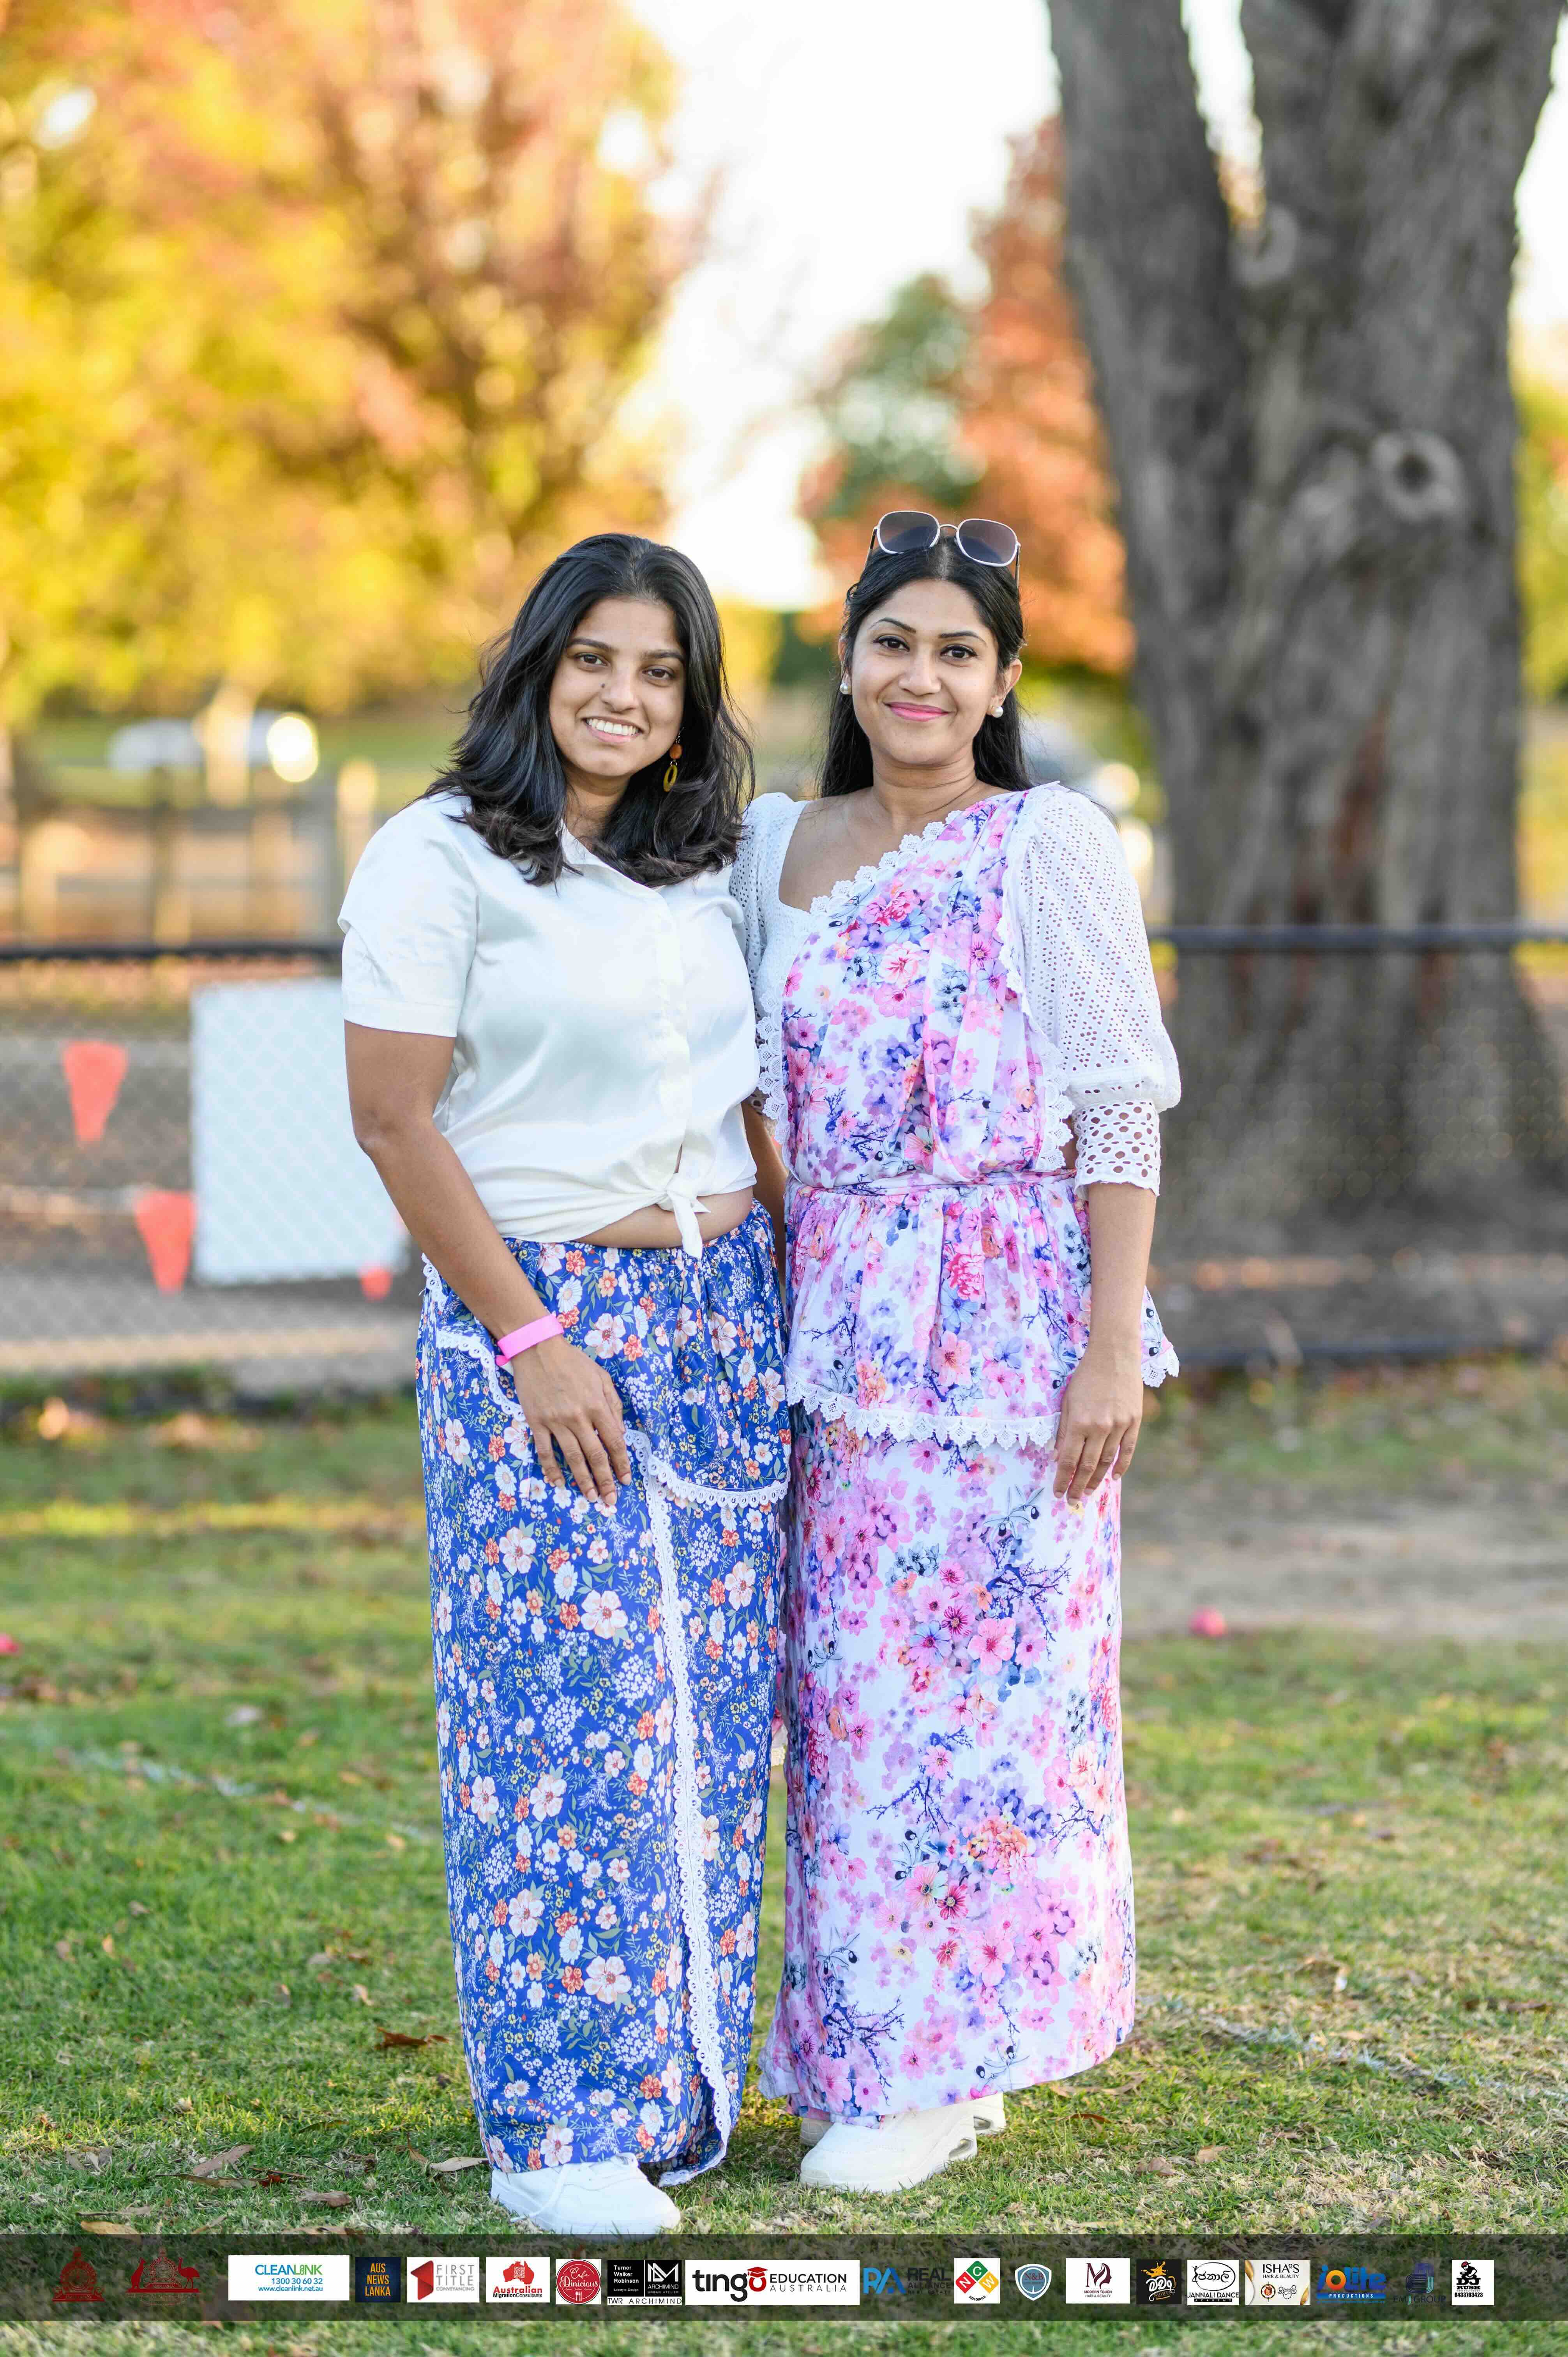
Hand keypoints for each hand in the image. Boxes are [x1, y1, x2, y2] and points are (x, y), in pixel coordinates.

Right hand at [508, 1337, 629, 1505]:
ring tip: (590, 1497)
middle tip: (610, 1500)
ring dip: (582, 1480)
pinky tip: (558, 1483)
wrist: (538, 1349)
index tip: (626, 1479)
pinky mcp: (537, 1422)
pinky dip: (551, 1469)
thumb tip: (620, 1433)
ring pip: (572, 1457)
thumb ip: (613, 1404)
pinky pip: (545, 1451)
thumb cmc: (573, 1362)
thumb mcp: (601, 1377)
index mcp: (597, 1405)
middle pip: (595, 1455)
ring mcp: (556, 1421)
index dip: (621, 1463)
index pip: (614, 1441)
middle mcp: (578, 1417)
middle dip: (605, 1480)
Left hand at [1053, 1337, 1143, 1502]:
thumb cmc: (1085, 1377)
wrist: (1114, 1355)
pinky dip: (1120, 1466)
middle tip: (1072, 1500)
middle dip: (1078, 1485)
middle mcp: (1100, 1428)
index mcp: (1079, 1422)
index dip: (1062, 1479)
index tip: (1057, 1492)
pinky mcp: (1134, 1422)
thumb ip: (1064, 1430)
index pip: (1069, 1460)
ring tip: (1088, 1492)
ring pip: (1107, 1461)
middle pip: (1088, 1466)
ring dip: (1097, 1480)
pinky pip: (1127, 1450)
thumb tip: (1059, 1457)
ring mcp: (1119, 1426)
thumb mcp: (1067, 1401)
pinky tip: (1113, 1477)